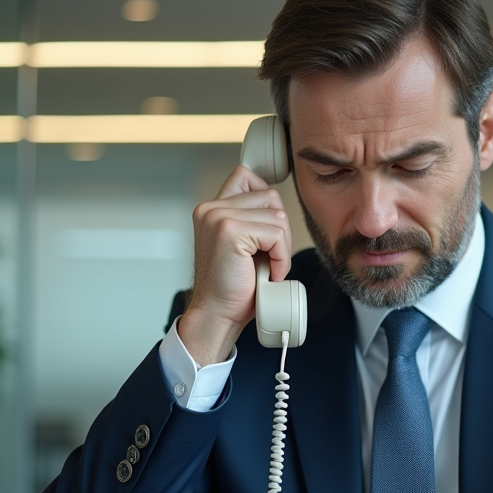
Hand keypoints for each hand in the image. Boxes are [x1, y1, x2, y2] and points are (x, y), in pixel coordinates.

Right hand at [179, 165, 292, 365]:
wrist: (217, 315)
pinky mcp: (231, 231)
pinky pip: (276, 234)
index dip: (265, 200)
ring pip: (278, 216)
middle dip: (279, 230)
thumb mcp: (240, 245)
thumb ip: (249, 220)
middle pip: (270, 197)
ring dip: (282, 247)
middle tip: (268, 258)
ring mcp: (219, 217)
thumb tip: (277, 206)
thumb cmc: (231, 287)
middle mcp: (211, 208)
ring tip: (267, 268)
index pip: (245, 176)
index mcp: (210, 209)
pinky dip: (280, 258)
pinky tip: (268, 273)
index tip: (265, 231)